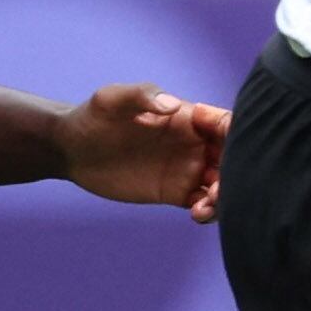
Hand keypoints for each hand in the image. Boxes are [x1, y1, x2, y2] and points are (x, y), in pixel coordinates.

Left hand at [58, 84, 228, 222]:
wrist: (71, 149)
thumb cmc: (93, 116)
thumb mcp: (112, 99)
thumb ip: (142, 96)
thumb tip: (173, 105)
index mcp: (188, 117)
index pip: (228, 124)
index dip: (239, 136)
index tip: (226, 150)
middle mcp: (194, 143)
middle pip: (234, 158)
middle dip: (238, 173)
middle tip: (219, 187)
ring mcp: (186, 169)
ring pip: (223, 184)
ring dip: (226, 196)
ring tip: (205, 205)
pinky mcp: (175, 193)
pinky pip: (203, 203)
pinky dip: (209, 211)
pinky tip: (196, 213)